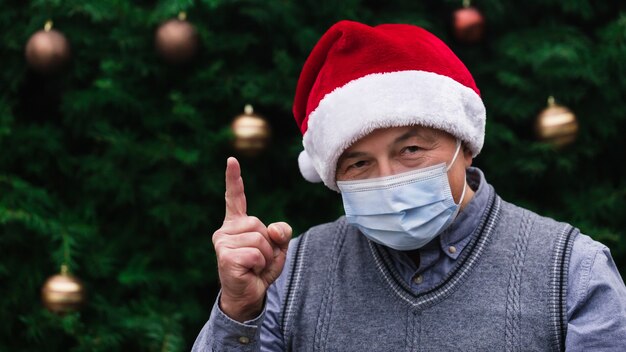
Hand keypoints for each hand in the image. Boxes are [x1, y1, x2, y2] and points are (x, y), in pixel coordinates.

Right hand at [212, 157, 291, 321]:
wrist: (248, 295)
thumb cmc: (259, 270)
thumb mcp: (277, 248)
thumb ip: (280, 233)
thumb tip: (274, 230)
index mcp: (236, 224)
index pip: (235, 198)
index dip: (233, 179)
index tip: (231, 160)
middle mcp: (225, 230)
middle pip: (260, 225)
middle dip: (268, 245)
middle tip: (258, 260)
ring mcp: (222, 243)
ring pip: (260, 240)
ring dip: (265, 256)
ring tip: (253, 266)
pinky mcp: (225, 257)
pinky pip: (256, 254)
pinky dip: (260, 265)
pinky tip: (249, 272)